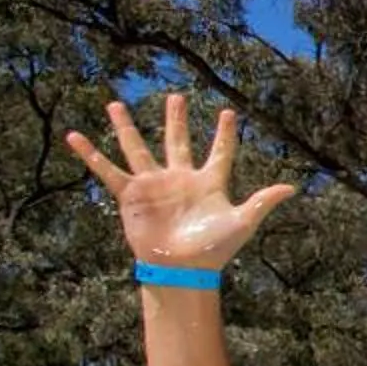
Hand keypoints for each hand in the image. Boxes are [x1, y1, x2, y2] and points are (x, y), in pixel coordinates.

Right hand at [66, 95, 293, 271]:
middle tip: (177, 96)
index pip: (220, 152)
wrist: (182, 268)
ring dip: (127, 127)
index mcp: (209, 183)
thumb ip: (263, 202)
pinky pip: (107, 170)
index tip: (229, 113)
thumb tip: (292, 188)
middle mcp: (180, 179)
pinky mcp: (130, 195)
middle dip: (177, 120)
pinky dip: (91, 155)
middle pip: (178, 142)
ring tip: (115, 104)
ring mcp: (153, 185)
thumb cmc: (214, 249)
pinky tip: (74, 136)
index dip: (225, 135)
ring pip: (138, 148)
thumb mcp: (242, 221)